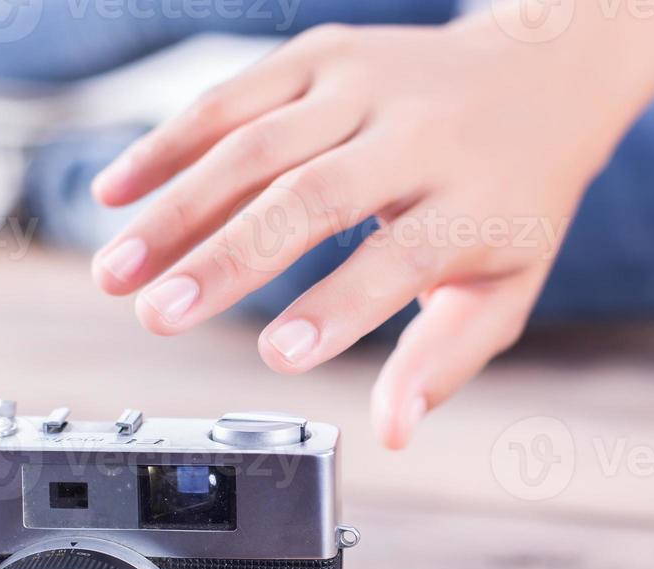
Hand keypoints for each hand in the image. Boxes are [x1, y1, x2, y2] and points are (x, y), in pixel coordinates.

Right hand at [91, 8, 653, 447]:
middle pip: (311, 195)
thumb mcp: (503, 288)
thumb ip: (442, 360)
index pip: (399, 258)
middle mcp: (417, 134)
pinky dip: (170, 144)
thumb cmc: (513, 202)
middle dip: (228, 258)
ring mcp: (364, 84)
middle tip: (159, 317)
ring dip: (176, 209)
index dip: (339, 307)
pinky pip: (233, 97)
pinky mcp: (322, 53)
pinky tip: (117, 193)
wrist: (536, 73)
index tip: (280, 357)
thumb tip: (393, 430)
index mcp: (472, 202)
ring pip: (256, 143)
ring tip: (117, 273)